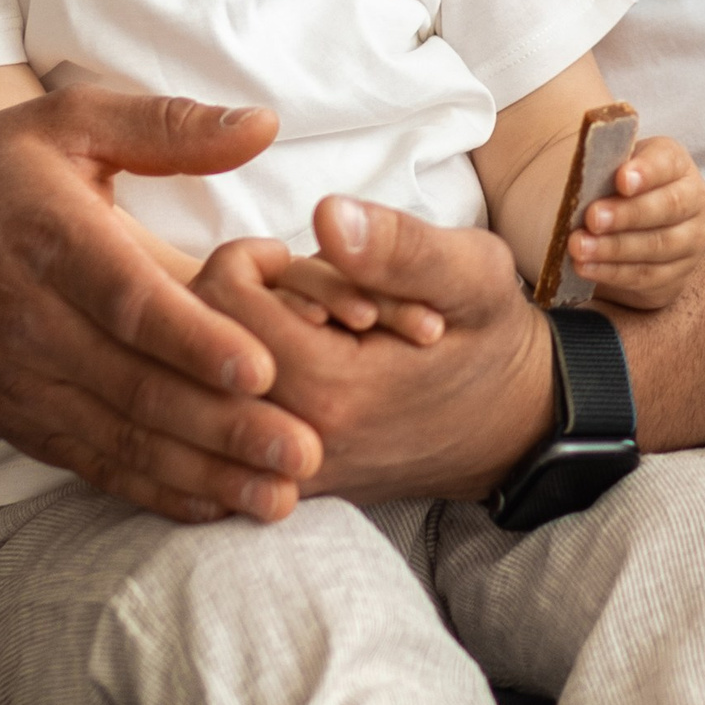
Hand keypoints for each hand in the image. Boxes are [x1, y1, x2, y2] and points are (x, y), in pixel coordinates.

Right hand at [0, 89, 326, 522]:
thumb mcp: (67, 123)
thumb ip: (166, 126)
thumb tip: (264, 122)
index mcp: (52, 238)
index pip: (127, 301)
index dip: (193, 339)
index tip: (260, 368)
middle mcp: (31, 320)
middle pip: (135, 385)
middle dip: (223, 427)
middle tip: (304, 450)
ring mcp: (20, 381)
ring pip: (119, 438)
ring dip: (201, 473)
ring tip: (279, 496)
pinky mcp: (15, 420)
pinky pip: (89, 465)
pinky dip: (151, 491)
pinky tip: (213, 506)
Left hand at [193, 197, 558, 502]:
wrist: (512, 426)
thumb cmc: (488, 341)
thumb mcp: (472, 276)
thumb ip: (401, 247)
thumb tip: (328, 216)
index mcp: (335, 391)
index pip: (220, 301)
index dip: (250, 260)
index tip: (293, 256)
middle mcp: (292, 447)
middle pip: (192, 348)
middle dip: (236, 302)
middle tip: (298, 295)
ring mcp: (280, 477)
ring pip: (196, 389)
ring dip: (233, 346)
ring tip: (298, 334)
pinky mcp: (274, 488)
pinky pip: (210, 429)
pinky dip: (231, 389)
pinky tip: (283, 368)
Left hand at [562, 134, 704, 309]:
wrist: (629, 230)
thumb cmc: (616, 190)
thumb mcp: (612, 171)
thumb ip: (603, 173)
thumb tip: (582, 185)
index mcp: (676, 163)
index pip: (667, 162)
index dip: (646, 171)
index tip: (621, 180)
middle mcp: (693, 198)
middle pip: (668, 206)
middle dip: (627, 214)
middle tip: (592, 218)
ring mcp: (691, 238)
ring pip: (658, 244)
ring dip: (615, 248)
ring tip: (580, 247)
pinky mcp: (679, 272)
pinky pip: (647, 275)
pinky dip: (613, 272)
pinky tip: (586, 267)